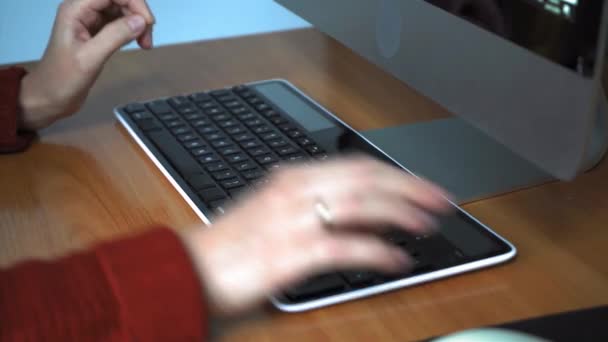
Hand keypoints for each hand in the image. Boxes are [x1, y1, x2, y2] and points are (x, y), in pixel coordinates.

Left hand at [19, 0, 154, 129]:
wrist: (49, 97)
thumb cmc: (62, 79)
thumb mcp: (90, 58)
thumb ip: (115, 36)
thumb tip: (141, 21)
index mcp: (76, 9)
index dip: (134, 2)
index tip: (148, 23)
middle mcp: (83, 10)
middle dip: (138, 13)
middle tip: (147, 38)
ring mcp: (90, 21)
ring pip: (122, 9)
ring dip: (138, 22)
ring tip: (145, 43)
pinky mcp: (97, 33)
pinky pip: (120, 22)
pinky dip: (133, 30)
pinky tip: (138, 43)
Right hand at [181, 158, 451, 315]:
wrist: (187, 269)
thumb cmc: (230, 244)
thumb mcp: (272, 210)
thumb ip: (311, 203)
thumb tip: (354, 208)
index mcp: (292, 178)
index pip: (356, 166)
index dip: (396, 174)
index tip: (422, 184)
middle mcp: (294, 191)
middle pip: (365, 179)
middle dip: (410, 187)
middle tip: (441, 199)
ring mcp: (291, 221)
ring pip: (360, 206)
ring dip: (400, 213)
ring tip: (428, 224)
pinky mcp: (289, 254)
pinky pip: (344, 248)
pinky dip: (377, 252)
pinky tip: (397, 260)